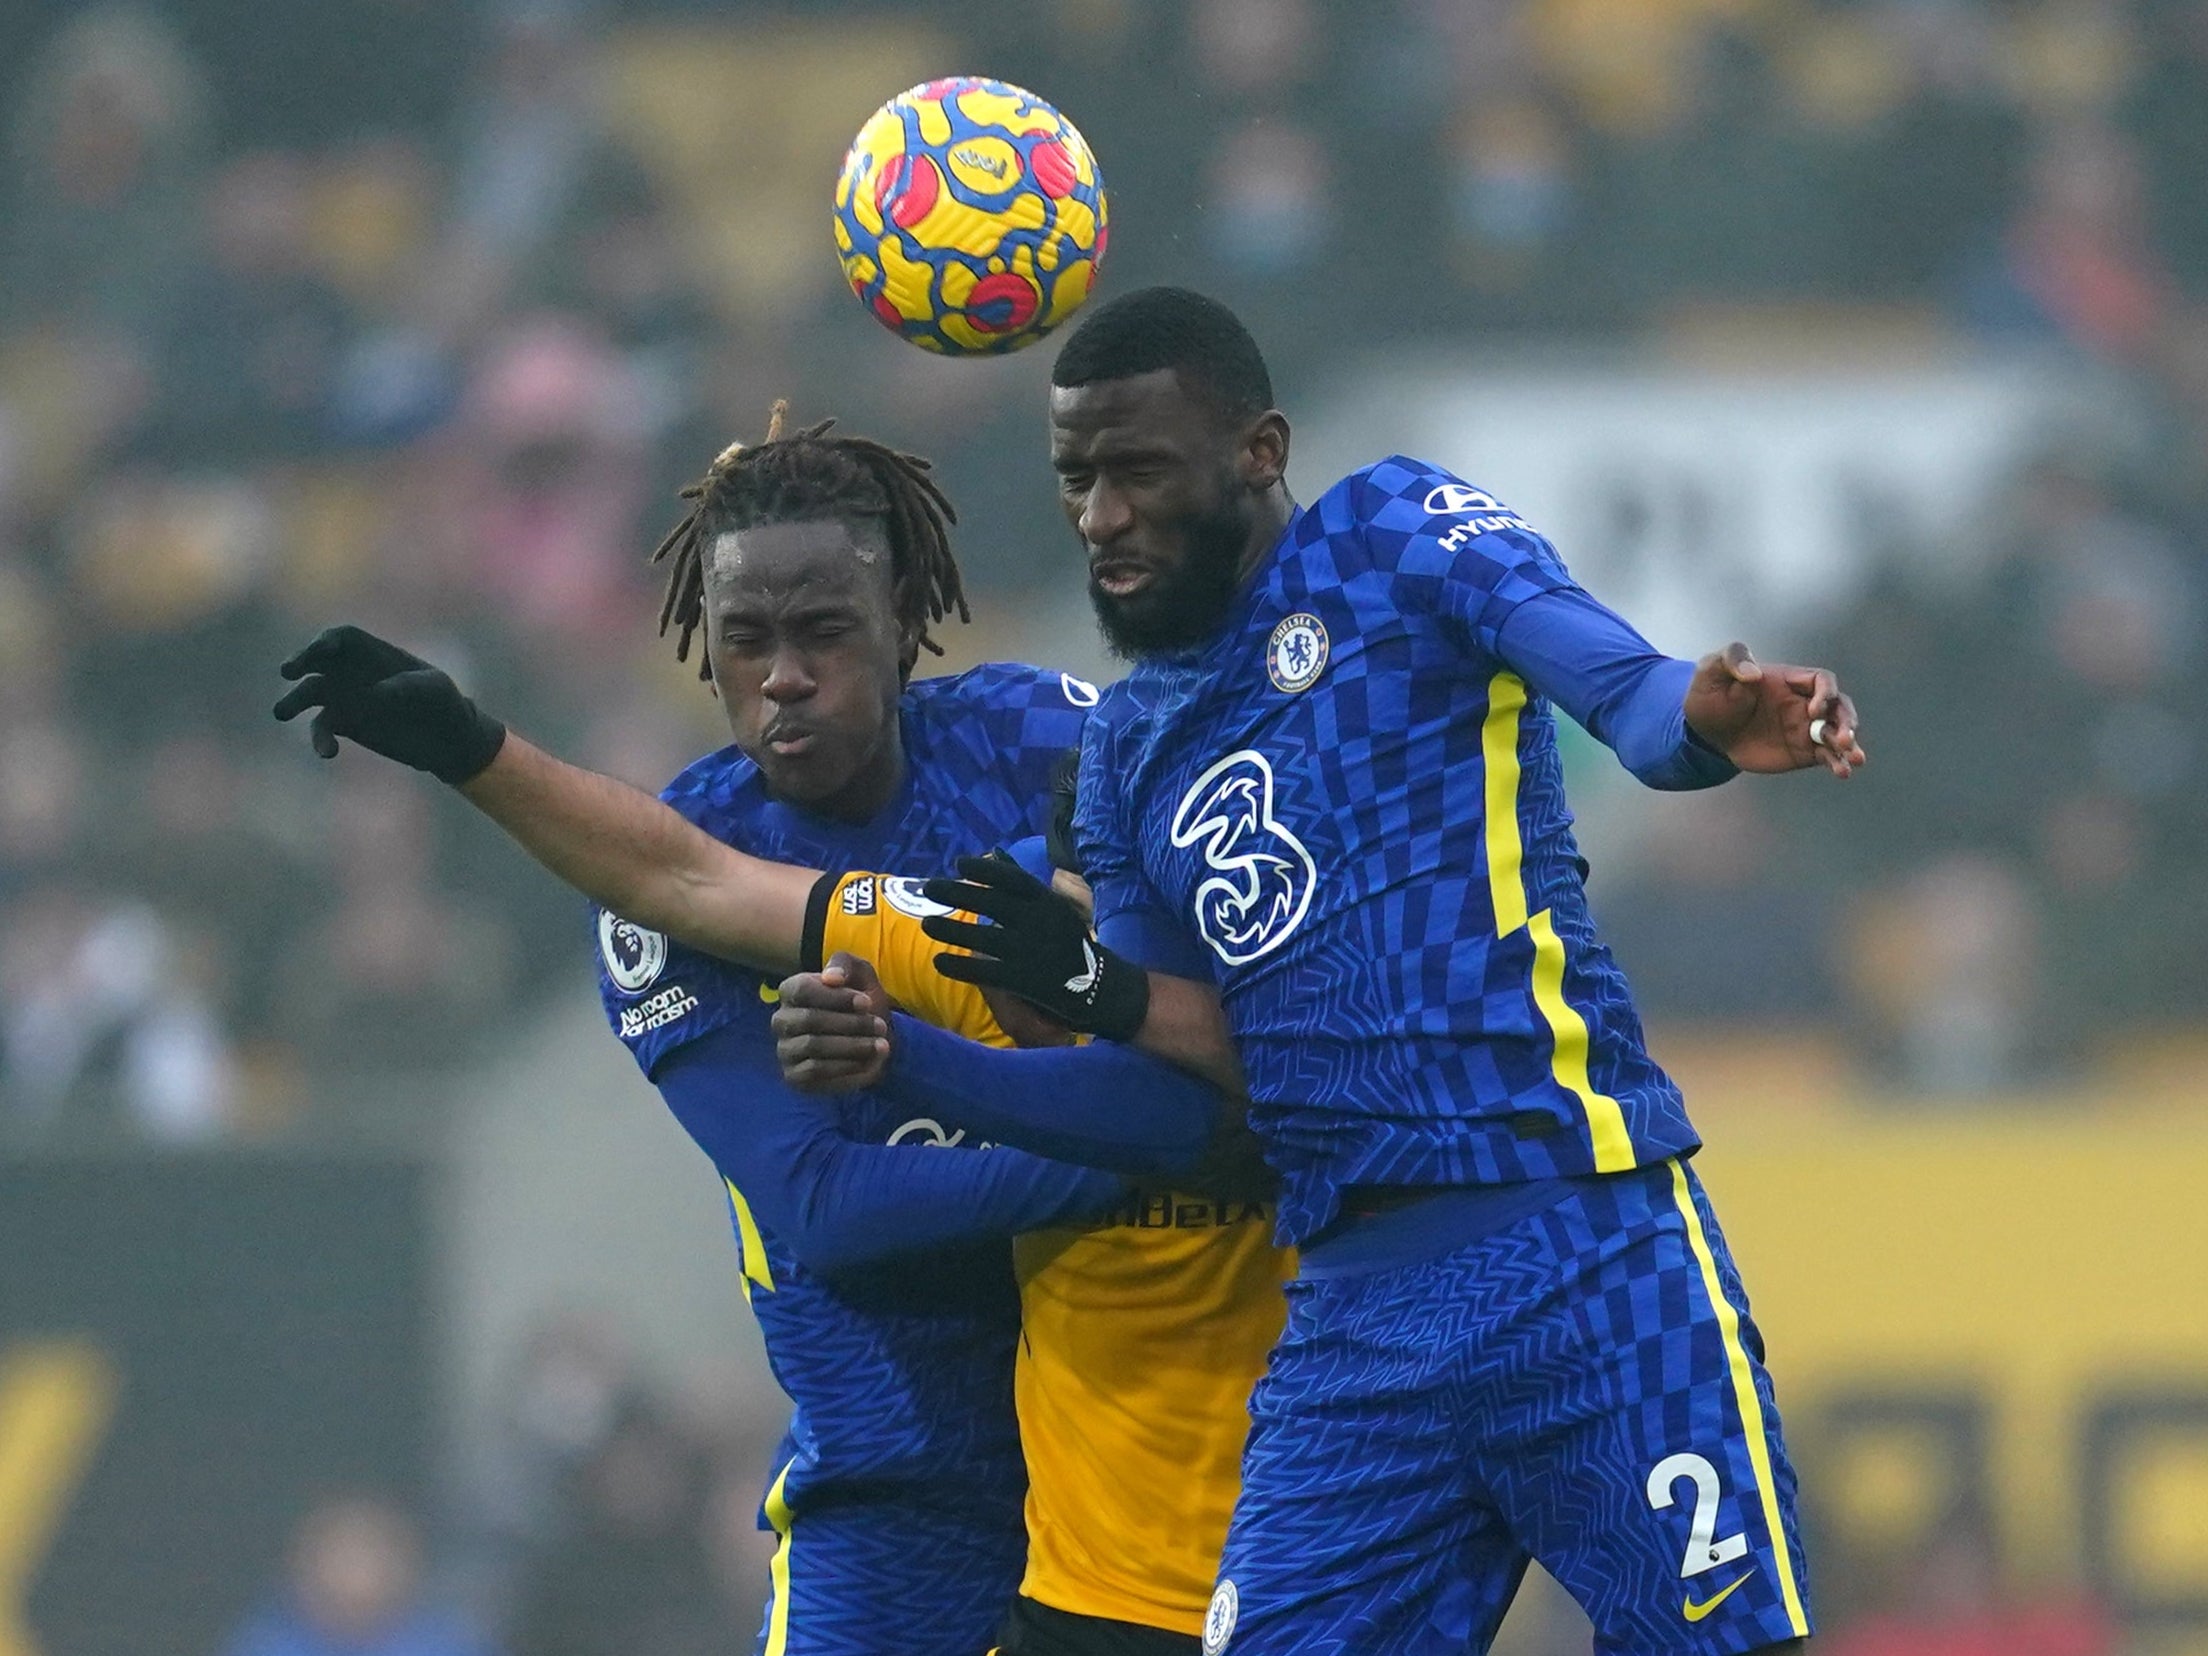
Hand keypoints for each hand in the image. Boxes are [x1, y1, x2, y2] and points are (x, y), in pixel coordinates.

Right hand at [274, 625, 506, 784]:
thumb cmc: (444, 702)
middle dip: (299, 661)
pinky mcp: (343, 725)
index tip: (321, 650)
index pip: (342, 638)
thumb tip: (376, 692)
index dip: (327, 641)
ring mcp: (344, 697)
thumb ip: (408, 686)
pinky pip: (321, 729)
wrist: (447, 739)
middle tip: (288, 672)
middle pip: (316, 659)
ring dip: (292, 702)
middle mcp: (351, 671)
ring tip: (281, 713)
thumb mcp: (434, 689)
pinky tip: (327, 753)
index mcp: (373, 652)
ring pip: (308, 693)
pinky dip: (319, 740)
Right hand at [772, 953, 892, 1092]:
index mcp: (790, 991)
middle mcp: (781, 1020)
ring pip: (814, 1047)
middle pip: (809, 1020)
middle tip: (880, 1026)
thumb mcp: (860, 975)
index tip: (867, 1002)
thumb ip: (845, 965)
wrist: (872, 1039)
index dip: (836, 996)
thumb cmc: (861, 1004)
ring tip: (881, 1045)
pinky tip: (868, 1062)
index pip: (803, 990)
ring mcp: (785, 1050)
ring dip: (853, 1046)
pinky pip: (816, 1072)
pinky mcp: (794, 1076)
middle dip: (851, 1023)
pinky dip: (846, 1067)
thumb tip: (831, 978)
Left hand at [920, 853, 1149, 1041]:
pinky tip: (940, 962)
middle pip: (991, 903)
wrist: (1102, 987)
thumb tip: (995, 853)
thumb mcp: (1054, 907)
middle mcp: (1039, 922)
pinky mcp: (1025, 980)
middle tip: (929, 888)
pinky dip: (961, 967)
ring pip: (983, 937)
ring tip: (926, 923)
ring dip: (952, 930)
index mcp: (1048, 902)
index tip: (959, 863)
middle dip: (958, 893)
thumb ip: (1023, 883)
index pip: (1013, 879)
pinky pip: (986, 971)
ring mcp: (1031, 951)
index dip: (985, 869)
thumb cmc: (1072, 943)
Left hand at [1682, 642, 1865, 778]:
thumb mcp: (1712, 668)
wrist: (1704, 730)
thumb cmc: (1711, 693)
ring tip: (1855, 759)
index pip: (1821, 680)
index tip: (1813, 709)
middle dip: (1846, 720)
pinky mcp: (1801, 752)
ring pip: (1837, 733)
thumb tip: (1753, 673)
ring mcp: (1804, 728)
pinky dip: (1836, 763)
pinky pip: (1825, 756)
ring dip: (1849, 745)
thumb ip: (1733, 660)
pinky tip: (1841, 772)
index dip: (1825, 693)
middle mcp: (1803, 703)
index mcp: (1789, 680)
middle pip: (1839, 707)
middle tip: (1844, 737)